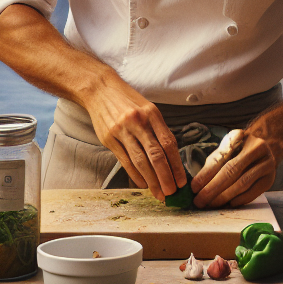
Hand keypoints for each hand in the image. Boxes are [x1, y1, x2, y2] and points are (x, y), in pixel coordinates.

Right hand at [83, 79, 185, 201]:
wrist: (100, 89)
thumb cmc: (128, 100)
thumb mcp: (148, 108)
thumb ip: (158, 129)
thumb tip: (171, 158)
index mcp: (152, 113)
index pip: (169, 143)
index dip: (177, 165)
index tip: (182, 181)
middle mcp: (139, 122)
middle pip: (156, 155)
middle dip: (166, 177)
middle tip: (172, 193)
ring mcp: (123, 130)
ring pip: (140, 161)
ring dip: (152, 181)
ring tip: (159, 194)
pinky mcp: (109, 138)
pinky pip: (125, 161)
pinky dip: (135, 175)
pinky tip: (143, 184)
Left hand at [191, 130, 280, 208]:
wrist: (265, 149)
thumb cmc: (239, 150)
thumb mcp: (226, 149)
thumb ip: (213, 163)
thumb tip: (197, 185)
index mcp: (240, 136)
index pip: (221, 158)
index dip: (206, 174)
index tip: (194, 187)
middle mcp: (256, 148)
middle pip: (232, 171)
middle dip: (213, 188)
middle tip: (199, 201)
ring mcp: (266, 163)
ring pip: (242, 183)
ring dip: (224, 196)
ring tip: (211, 204)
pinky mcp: (270, 179)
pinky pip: (253, 192)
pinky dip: (239, 200)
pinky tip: (228, 204)